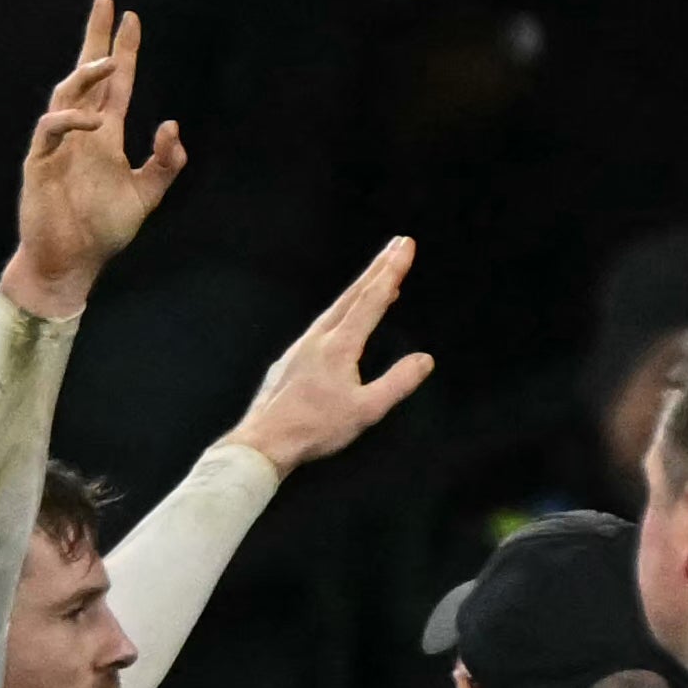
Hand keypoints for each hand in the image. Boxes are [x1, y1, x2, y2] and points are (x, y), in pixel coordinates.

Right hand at [2, 0, 183, 316]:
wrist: (70, 264)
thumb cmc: (103, 232)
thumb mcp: (147, 195)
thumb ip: (165, 162)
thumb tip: (171, 124)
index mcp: (105, 136)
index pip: (115, 84)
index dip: (123, 51)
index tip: (131, 18)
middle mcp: (81, 133)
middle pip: (86, 74)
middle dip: (95, 38)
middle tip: (105, 2)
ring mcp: (58, 145)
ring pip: (67, 94)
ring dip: (86, 75)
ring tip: (108, 60)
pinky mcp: (39, 164)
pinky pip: (50, 130)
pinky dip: (69, 121)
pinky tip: (91, 121)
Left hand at [222, 237, 435, 470]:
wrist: (262, 443)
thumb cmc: (313, 429)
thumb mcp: (365, 410)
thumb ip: (397, 383)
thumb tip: (424, 360)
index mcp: (339, 345)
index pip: (372, 300)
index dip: (391, 271)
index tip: (405, 246)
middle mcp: (317, 339)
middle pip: (352, 296)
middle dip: (378, 270)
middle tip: (396, 245)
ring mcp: (300, 348)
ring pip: (335, 310)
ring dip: (360, 292)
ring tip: (380, 281)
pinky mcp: (290, 361)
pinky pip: (322, 327)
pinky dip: (341, 314)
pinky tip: (345, 322)